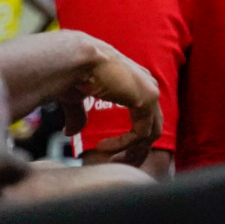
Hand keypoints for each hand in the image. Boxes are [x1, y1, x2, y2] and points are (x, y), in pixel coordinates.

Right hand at [58, 34, 162, 165]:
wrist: (75, 59)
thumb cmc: (73, 71)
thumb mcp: (76, 98)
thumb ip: (79, 115)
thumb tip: (71, 132)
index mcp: (133, 82)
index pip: (144, 116)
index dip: (131, 139)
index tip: (108, 152)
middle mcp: (146, 85)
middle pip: (152, 127)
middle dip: (137, 150)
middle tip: (118, 164)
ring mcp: (150, 91)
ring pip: (151, 133)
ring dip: (132, 152)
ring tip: (111, 161)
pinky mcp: (147, 99)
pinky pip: (142, 133)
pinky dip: (124, 145)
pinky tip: (103, 148)